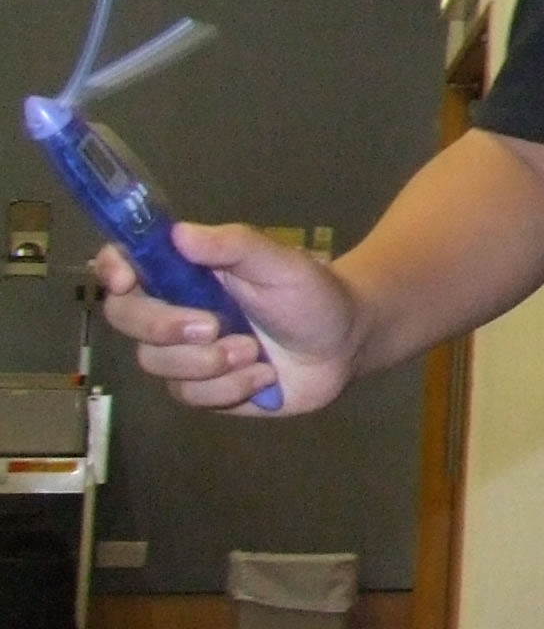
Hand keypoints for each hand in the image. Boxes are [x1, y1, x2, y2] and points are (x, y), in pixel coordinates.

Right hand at [94, 224, 363, 415]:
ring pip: (157, 363)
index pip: (124, 265)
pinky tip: (264, 376)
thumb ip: (233, 245)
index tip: (125, 279)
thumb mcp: (279, 262)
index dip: (112, 270)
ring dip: (210, 361)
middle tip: (214, 326)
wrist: (345, 344)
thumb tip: (179, 233)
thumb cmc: (311, 293)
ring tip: (255, 351)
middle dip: (165, 326)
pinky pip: (191, 395)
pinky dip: (231, 386)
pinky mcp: (202, 389)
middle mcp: (174, 310)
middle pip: (127, 318)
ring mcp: (184, 353)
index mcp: (184, 272)